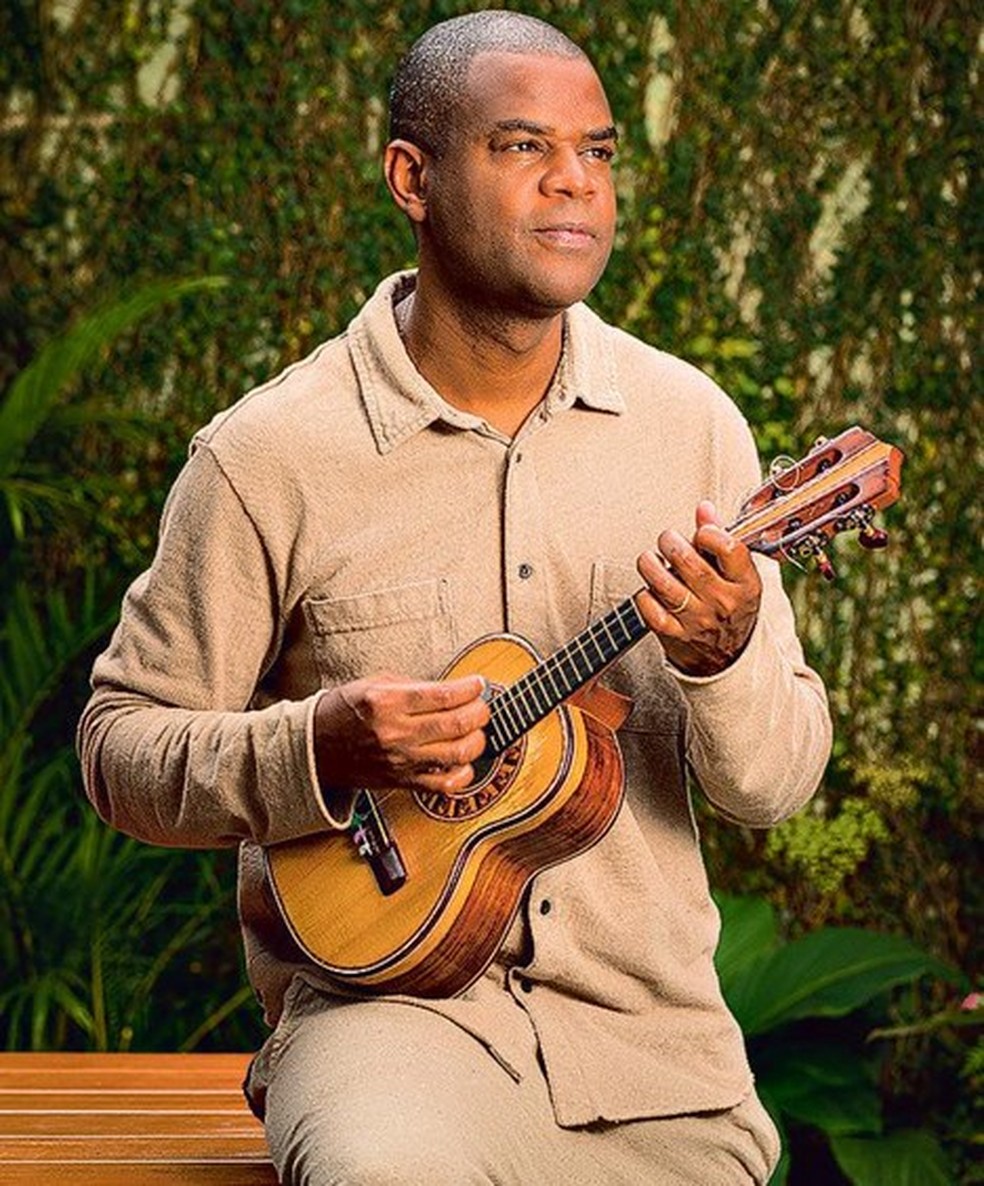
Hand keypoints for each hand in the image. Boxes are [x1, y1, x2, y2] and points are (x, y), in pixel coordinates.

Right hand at [313, 673, 490, 795]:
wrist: (316, 748)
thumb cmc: (345, 712)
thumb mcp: (375, 684)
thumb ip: (414, 686)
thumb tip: (453, 690)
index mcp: (388, 702)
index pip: (444, 695)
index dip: (470, 688)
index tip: (478, 684)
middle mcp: (396, 733)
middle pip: (457, 724)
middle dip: (480, 712)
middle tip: (481, 706)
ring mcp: (401, 760)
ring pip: (458, 753)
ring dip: (477, 740)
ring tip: (474, 730)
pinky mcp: (403, 781)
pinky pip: (445, 785)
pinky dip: (463, 774)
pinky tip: (463, 761)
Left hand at [636, 501, 761, 675]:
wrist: (727, 658)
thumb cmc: (731, 605)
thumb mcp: (738, 574)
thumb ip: (720, 538)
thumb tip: (704, 508)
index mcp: (745, 584)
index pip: (729, 548)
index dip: (708, 532)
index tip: (700, 533)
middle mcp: (723, 603)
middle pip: (689, 563)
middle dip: (670, 542)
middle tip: (667, 540)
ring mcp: (697, 620)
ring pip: (664, 583)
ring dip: (650, 564)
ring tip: (650, 559)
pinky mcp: (674, 634)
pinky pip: (649, 608)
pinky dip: (643, 593)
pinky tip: (649, 588)